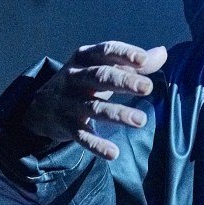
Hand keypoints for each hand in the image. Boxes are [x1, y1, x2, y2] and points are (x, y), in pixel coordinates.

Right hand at [25, 41, 166, 160]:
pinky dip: (96, 145)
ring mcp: (68, 101)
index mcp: (85, 57)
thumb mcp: (102, 67)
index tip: (143, 60)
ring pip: (93, 107)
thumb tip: (162, 53)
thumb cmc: (83, 81)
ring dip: (117, 114)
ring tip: (141, 121)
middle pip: (100, 77)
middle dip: (123, 82)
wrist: (41, 106)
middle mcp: (74, 76)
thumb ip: (131, 63)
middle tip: (147, 88)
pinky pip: (81, 136)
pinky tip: (113, 153)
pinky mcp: (66, 125)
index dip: (124, 55)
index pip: (106, 51)